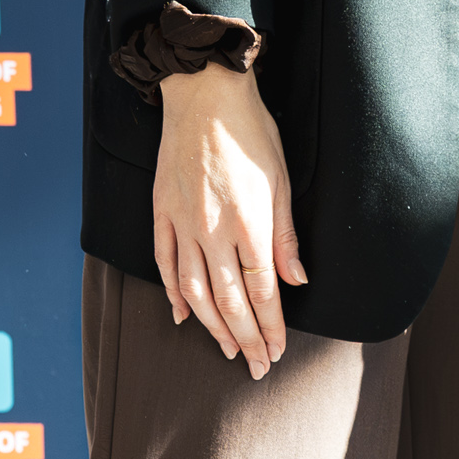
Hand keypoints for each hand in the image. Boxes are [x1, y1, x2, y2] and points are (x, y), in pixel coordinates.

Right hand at [153, 65, 302, 376]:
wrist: (204, 93)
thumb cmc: (251, 132)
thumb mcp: (281, 180)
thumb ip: (286, 236)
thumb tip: (297, 280)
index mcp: (249, 221)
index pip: (262, 290)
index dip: (271, 326)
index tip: (278, 351)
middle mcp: (213, 229)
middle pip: (230, 299)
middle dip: (247, 338)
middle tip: (257, 365)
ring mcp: (182, 222)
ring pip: (195, 290)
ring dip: (212, 326)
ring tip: (227, 349)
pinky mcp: (162, 211)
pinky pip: (165, 262)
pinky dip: (174, 293)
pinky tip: (183, 315)